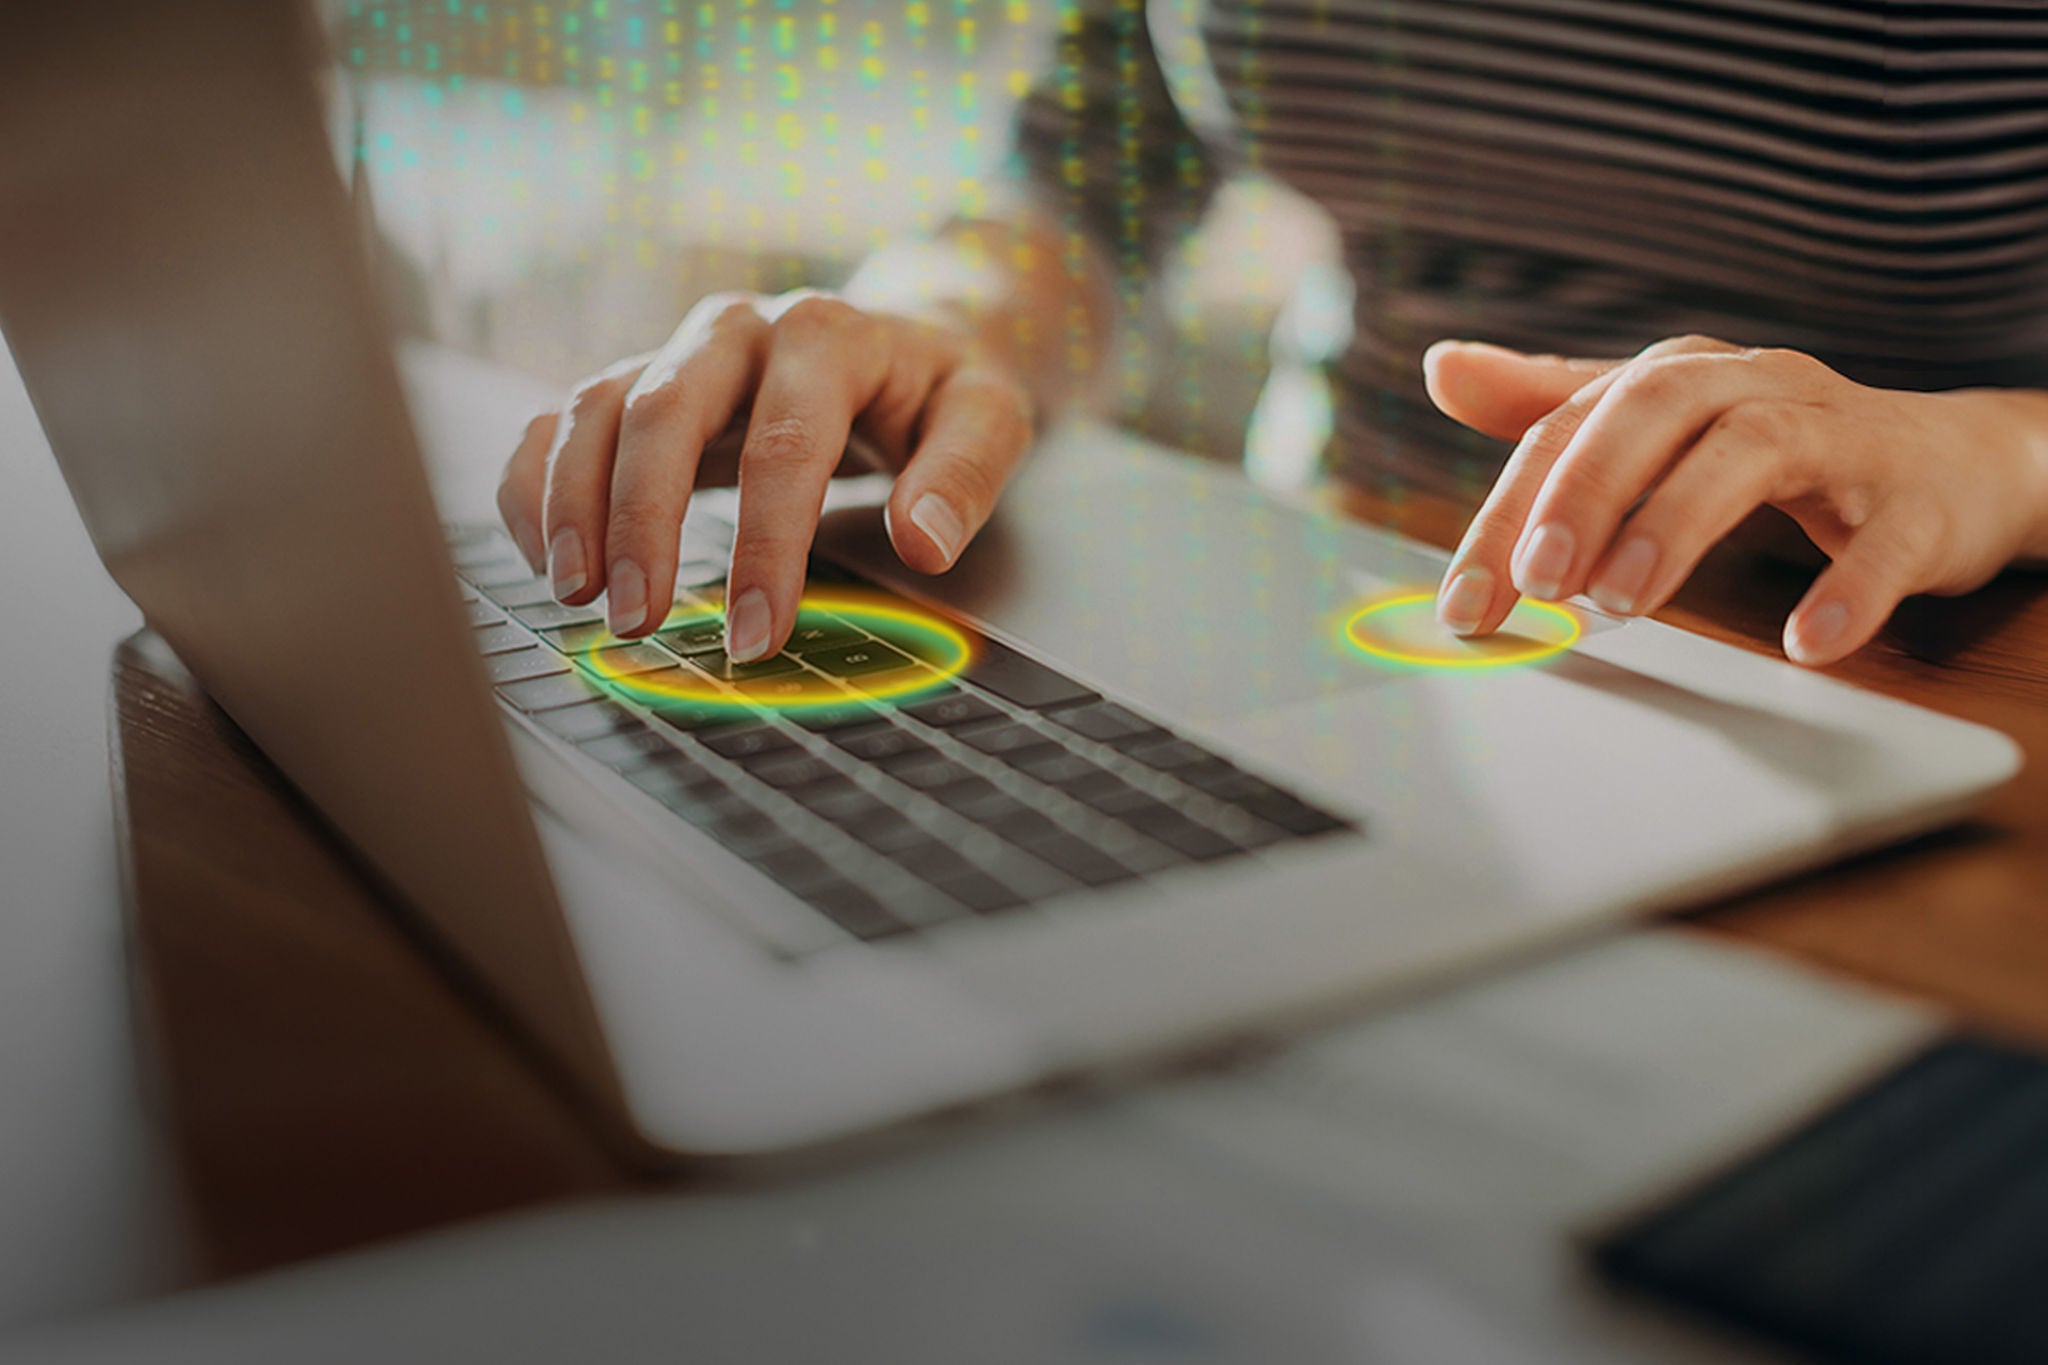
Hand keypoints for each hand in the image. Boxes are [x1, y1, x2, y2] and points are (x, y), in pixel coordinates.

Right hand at [496, 289, 1034, 655]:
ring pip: (595, 409)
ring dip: (573, 505)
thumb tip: (924, 544)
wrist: (903, 337)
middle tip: (636, 619)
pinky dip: (537, 484)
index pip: (784, 445)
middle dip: (641, 522)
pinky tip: (545, 557)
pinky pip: (561, 421)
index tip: (755, 636)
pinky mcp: (639, 382)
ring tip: (577, 597)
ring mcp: (677, 352)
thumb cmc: (938, 390)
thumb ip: (963, 476)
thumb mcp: (988, 417)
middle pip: (662, 411)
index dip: (764, 547)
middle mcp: (736, 330)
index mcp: (825, 335)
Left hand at [1424, 335, 2047, 665]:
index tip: (1465, 598)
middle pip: (1653, 411)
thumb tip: (1443, 366)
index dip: (1507, 512)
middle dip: (1583, 494)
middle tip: (1536, 581)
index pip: (1569, 430)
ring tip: (1622, 600)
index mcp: (1677, 377)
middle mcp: (1752, 386)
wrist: (1947, 464)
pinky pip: (1883, 542)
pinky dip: (1845, 589)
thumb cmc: (1778, 444)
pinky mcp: (1915, 502)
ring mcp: (1839, 437)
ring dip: (1677, 526)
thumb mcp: (1657, 422)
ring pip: (1752, 452)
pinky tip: (1805, 641)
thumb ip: (1551, 402)